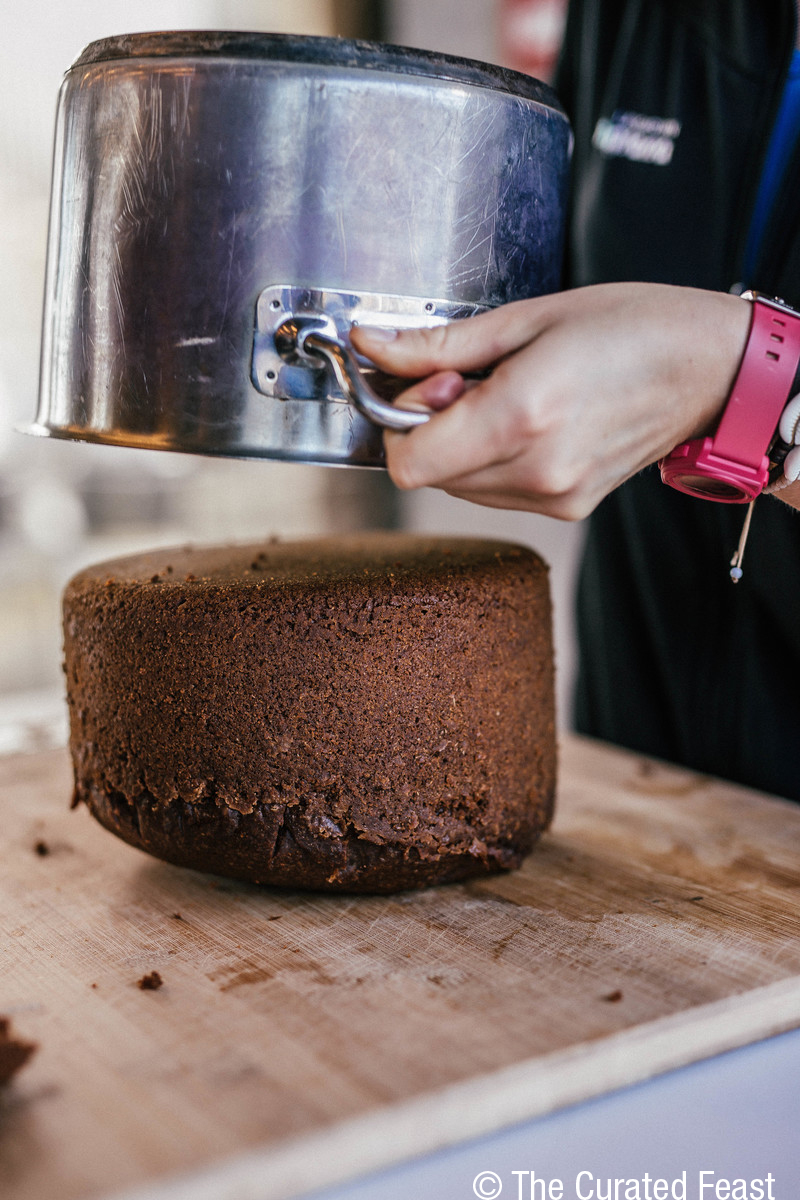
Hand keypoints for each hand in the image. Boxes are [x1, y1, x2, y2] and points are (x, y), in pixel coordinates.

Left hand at [350, 282, 750, 519]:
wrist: (708, 368)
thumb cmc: (629, 326)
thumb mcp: (525, 319)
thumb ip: (437, 345)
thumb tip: (370, 347)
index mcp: (520, 417)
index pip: (409, 463)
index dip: (400, 423)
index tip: (429, 383)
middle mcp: (535, 472)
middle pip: (430, 475)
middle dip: (433, 427)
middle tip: (475, 379)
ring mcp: (554, 497)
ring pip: (460, 487)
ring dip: (463, 445)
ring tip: (512, 396)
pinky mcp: (567, 508)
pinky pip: (497, 493)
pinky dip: (495, 460)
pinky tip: (533, 421)